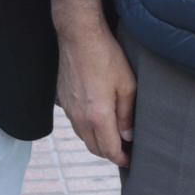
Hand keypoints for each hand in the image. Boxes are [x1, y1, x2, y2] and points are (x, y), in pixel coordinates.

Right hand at [52, 0, 134, 165]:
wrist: (79, 35)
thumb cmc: (105, 56)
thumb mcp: (127, 85)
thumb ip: (127, 115)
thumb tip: (128, 136)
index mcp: (97, 116)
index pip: (109, 150)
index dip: (122, 159)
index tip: (131, 159)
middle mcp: (80, 118)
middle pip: (94, 148)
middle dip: (110, 153)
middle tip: (125, 150)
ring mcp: (69, 110)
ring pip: (84, 137)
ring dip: (98, 142)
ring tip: (113, 136)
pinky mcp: (63, 100)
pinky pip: (76, 124)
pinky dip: (87, 129)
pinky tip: (97, 119)